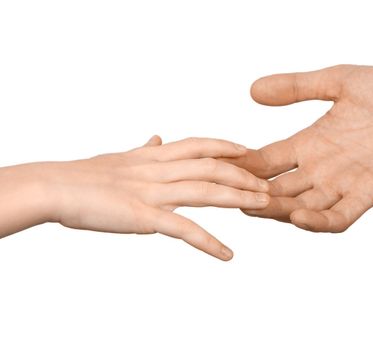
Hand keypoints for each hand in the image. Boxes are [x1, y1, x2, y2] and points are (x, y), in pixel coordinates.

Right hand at [11, 136, 269, 259]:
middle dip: (244, 175)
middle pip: (211, 166)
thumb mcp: (121, 156)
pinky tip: (227, 255)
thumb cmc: (84, 175)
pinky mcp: (144, 217)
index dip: (227, 146)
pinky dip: (209, 243)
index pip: (199, 144)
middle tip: (269, 183)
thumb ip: (144, 149)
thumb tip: (157, 137)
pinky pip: (184, 229)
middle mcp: (159, 169)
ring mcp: (153, 192)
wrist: (55, 187)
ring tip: (264, 205)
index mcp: (154, 156)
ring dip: (239, 197)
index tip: (249, 151)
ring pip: (206, 191)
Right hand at [227, 65, 372, 231]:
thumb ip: (297, 87)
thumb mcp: (338, 80)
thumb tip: (253, 90)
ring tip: (253, 208)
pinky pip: (339, 216)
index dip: (242, 165)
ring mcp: (343, 183)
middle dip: (253, 193)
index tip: (217, 166)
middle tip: (226, 195)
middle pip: (278, 189)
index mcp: (310, 143)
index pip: (267, 161)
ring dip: (277, 210)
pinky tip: (299, 217)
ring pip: (301, 206)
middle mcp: (322, 168)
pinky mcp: (368, 194)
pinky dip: (319, 222)